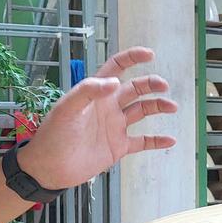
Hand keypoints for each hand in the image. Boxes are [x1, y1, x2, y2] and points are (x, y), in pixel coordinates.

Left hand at [18, 47, 177, 189]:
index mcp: (96, 93)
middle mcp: (108, 107)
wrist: (49, 168)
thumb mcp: (67, 109)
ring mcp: (114, 126)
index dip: (132, 58)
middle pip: (135, 88)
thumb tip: (114, 81)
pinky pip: (143, 141)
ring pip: (142, 111)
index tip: (149, 54)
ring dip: (158, 106)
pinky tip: (170, 139)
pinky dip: (157, 140)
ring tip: (172, 107)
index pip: (116, 68)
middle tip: (163, 86)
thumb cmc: (53, 135)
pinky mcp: (118, 147)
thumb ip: (88, 91)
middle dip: (151, 84)